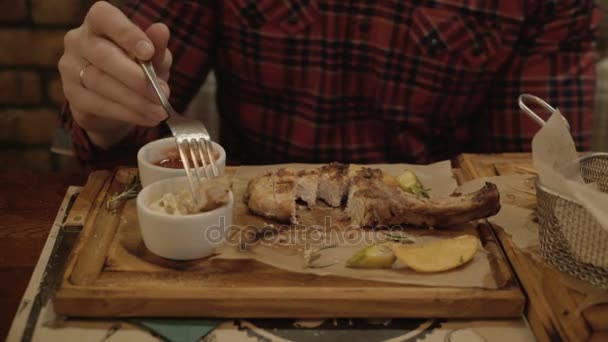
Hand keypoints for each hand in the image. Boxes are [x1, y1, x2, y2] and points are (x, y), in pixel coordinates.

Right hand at [58, 1, 171, 147]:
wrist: (117, 102)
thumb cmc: (136, 69)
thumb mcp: (152, 58)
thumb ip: (156, 46)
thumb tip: (162, 30)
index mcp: (98, 22)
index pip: (105, 17)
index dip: (126, 33)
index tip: (148, 52)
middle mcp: (78, 40)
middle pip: (103, 55)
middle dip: (136, 77)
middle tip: (162, 93)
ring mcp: (70, 67)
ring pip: (100, 82)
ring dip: (135, 100)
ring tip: (160, 110)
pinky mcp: (72, 95)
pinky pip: (98, 104)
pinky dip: (127, 113)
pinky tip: (147, 118)